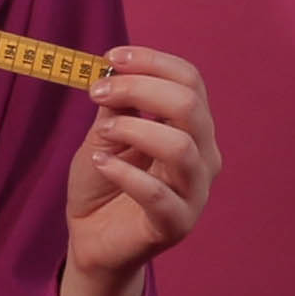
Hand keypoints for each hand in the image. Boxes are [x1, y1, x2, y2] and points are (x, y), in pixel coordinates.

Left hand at [59, 46, 220, 295]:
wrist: (91, 238)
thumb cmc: (104, 182)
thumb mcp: (105, 135)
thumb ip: (117, 105)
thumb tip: (115, 67)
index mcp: (192, 128)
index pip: (190, 80)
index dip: (153, 62)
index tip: (111, 56)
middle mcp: (203, 156)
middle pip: (190, 105)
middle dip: (139, 88)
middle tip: (96, 92)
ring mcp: (195, 192)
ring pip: (181, 146)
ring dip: (133, 129)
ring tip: (102, 133)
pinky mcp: (176, 224)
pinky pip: (159, 194)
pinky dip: (125, 173)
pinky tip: (102, 164)